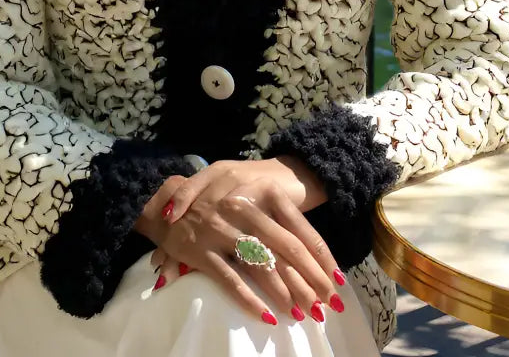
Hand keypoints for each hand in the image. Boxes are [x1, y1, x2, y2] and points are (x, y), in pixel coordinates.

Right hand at [134, 163, 345, 326]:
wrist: (171, 201)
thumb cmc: (221, 197)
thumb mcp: (253, 192)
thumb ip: (282, 215)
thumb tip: (316, 253)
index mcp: (263, 192)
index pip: (301, 230)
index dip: (322, 259)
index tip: (337, 281)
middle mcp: (245, 209)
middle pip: (287, 252)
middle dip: (311, 282)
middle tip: (327, 305)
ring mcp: (223, 230)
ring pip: (263, 267)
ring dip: (286, 294)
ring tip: (303, 314)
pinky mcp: (203, 251)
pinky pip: (231, 280)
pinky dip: (250, 300)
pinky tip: (266, 316)